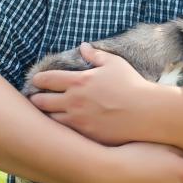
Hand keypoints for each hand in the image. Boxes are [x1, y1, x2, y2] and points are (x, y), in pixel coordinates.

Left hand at [30, 43, 153, 144]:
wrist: (146, 112)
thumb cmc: (131, 85)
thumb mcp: (114, 63)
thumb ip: (95, 55)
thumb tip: (83, 47)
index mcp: (78, 81)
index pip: (47, 79)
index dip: (38, 80)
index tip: (36, 81)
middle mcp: (73, 101)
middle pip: (41, 101)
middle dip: (36, 99)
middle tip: (36, 99)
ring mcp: (78, 121)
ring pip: (49, 120)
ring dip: (46, 116)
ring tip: (46, 115)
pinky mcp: (85, 136)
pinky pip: (64, 134)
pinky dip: (59, 130)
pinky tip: (61, 129)